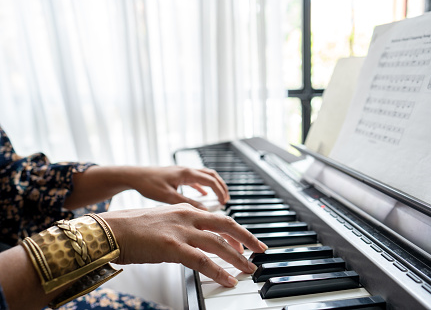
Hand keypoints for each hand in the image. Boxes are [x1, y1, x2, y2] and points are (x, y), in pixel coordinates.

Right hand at [102, 204, 267, 286]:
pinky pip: (203, 261)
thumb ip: (182, 227)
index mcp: (186, 209)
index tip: (245, 242)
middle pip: (227, 226)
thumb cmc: (132, 227)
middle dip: (247, 238)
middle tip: (260, 250)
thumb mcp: (164, 221)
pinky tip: (228, 279)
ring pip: (219, 244)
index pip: (219, 219)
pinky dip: (219, 271)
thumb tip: (196, 241)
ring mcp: (181, 231)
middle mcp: (188, 216)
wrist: (110, 229)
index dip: (236, 231)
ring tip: (249, 269)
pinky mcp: (173, 247)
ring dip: (238, 258)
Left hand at [128, 166, 229, 209]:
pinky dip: (202, 186)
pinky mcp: (177, 176)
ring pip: (205, 176)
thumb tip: (205, 211)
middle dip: (221, 187)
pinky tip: (202, 195)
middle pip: (211, 176)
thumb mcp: (168, 197)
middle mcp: (186, 170)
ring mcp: (182, 172)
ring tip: (219, 198)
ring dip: (213, 186)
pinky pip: (195, 179)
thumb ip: (187, 203)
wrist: (134, 175)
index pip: (211, 181)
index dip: (220, 192)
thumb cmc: (148, 184)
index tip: (224, 203)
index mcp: (186, 173)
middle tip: (226, 200)